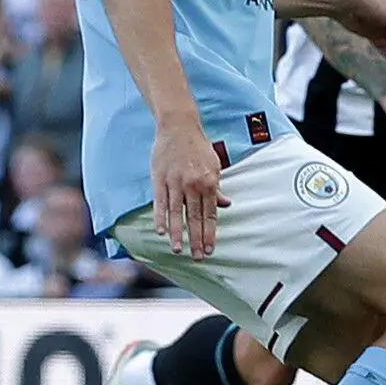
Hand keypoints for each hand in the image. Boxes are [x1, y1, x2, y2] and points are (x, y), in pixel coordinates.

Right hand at [150, 124, 223, 258]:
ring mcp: (174, 182)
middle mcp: (193, 185)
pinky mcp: (159, 179)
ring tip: (178, 250)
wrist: (179, 127)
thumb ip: (217, 188)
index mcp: (209, 183)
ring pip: (176, 213)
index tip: (211, 249)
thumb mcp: (214, 166)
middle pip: (194, 217)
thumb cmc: (198, 147)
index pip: (210, 214)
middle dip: (197, 239)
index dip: (210, 233)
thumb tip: (226, 204)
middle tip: (198, 257)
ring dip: (177, 233)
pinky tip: (161, 232)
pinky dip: (160, 218)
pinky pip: (159, 202)